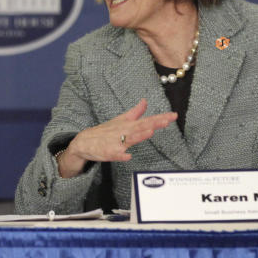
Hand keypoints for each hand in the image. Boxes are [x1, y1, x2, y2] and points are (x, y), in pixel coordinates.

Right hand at [59, 100, 176, 177]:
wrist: (84, 142)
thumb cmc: (105, 131)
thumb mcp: (120, 120)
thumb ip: (135, 112)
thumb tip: (145, 101)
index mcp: (128, 125)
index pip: (147, 120)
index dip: (160, 118)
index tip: (173, 115)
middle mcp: (123, 132)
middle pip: (141, 127)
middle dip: (154, 124)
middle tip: (167, 120)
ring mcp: (116, 142)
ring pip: (129, 139)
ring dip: (139, 135)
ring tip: (149, 131)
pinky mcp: (109, 153)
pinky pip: (116, 155)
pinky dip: (121, 156)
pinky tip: (127, 156)